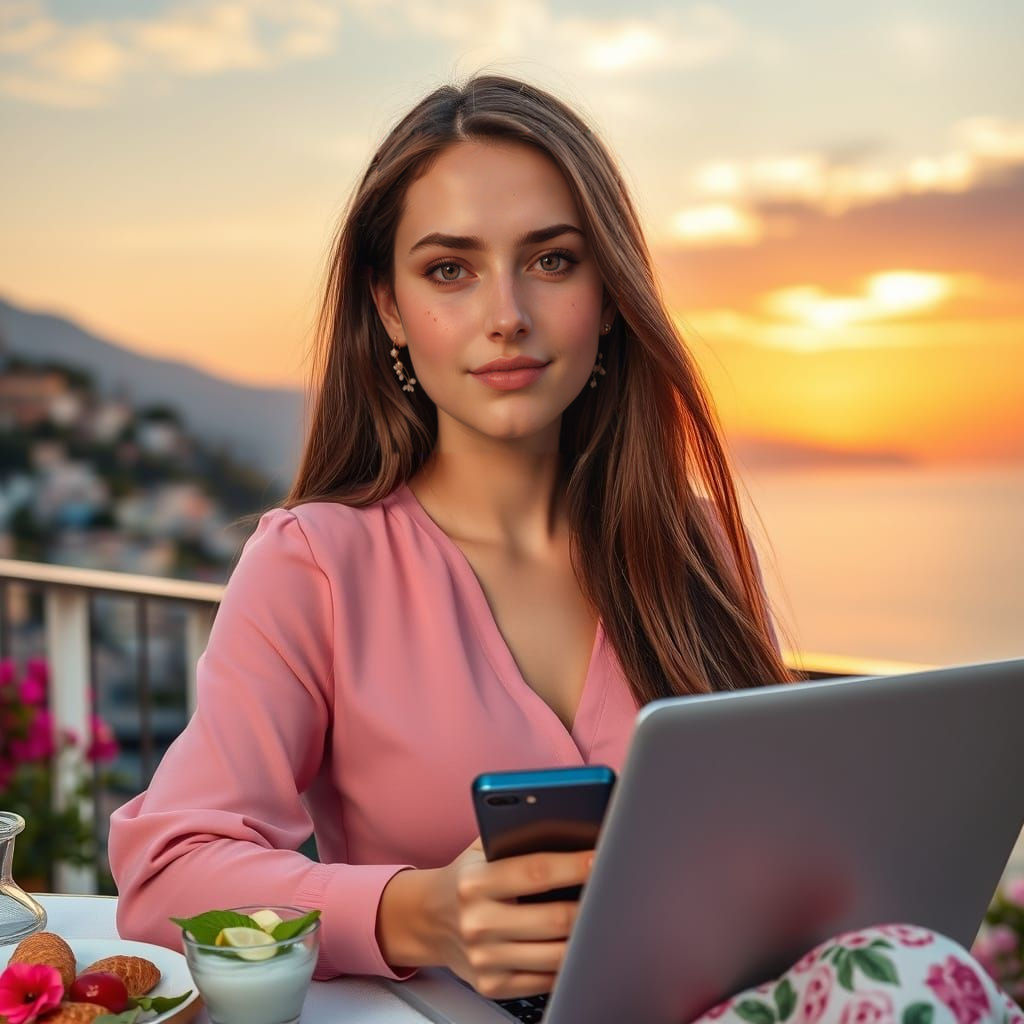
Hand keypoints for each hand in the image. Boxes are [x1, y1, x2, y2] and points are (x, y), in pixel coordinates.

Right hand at [430, 836, 593, 999]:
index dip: (574, 865)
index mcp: (475, 883)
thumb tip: (570, 830)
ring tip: (602, 919)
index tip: (601, 858)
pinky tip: (578, 945)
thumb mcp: (480, 850)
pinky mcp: (492, 985)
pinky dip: (568, 963)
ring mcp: (484, 959)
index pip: (536, 872)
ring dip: (585, 937)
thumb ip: (515, 839)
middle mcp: (477, 923)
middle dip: (590, 905)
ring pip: (556, 955)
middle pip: (554, 919)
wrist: (428, 919)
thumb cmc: (465, 878)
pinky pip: (546, 980)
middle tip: (613, 892)